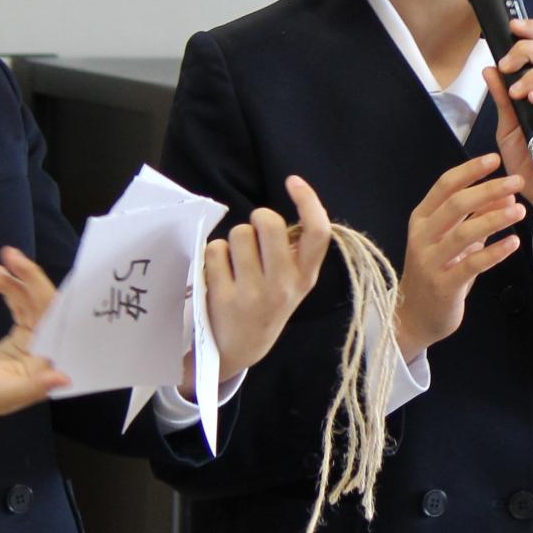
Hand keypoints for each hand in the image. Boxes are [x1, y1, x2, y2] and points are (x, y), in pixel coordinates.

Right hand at [0, 247, 70, 446]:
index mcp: (51, 363)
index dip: (54, 296)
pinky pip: (19, 303)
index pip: (61, 323)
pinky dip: (6, 288)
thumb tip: (64, 377)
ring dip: (11, 280)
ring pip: (30, 300)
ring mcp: (35, 339)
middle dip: (30, 278)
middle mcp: (49, 348)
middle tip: (9, 255)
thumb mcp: (3, 395)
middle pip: (46, 304)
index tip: (39, 275)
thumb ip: (33, 387)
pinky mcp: (22, 333)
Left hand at [192, 174, 332, 391]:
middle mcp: (283, 286)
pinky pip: (215, 250)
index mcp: (305, 278)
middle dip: (258, 218)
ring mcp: (252, 293)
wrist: (239, 350)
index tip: (293, 182)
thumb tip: (284, 211)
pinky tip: (220, 274)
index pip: (317, 233)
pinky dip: (215, 255)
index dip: (309, 201)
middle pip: (269, 223)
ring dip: (234, 240)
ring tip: (236, 262)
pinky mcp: (223, 298)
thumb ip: (293, 252)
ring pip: (239, 234)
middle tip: (256, 232)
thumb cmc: (268, 304)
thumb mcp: (294, 284)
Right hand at [394, 154, 527, 362]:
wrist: (414, 316)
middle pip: (456, 204)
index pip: (445, 185)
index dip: (470, 170)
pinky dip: (495, 251)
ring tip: (520, 210)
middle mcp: (422, 235)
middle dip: (489, 189)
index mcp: (422, 218)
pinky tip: (513, 242)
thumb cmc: (436, 270)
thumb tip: (507, 192)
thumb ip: (477, 215)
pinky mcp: (443, 285)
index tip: (495, 159)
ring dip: (495, 218)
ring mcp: (430, 261)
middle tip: (517, 182)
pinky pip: (472, 264)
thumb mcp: (455, 238)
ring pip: (464, 232)